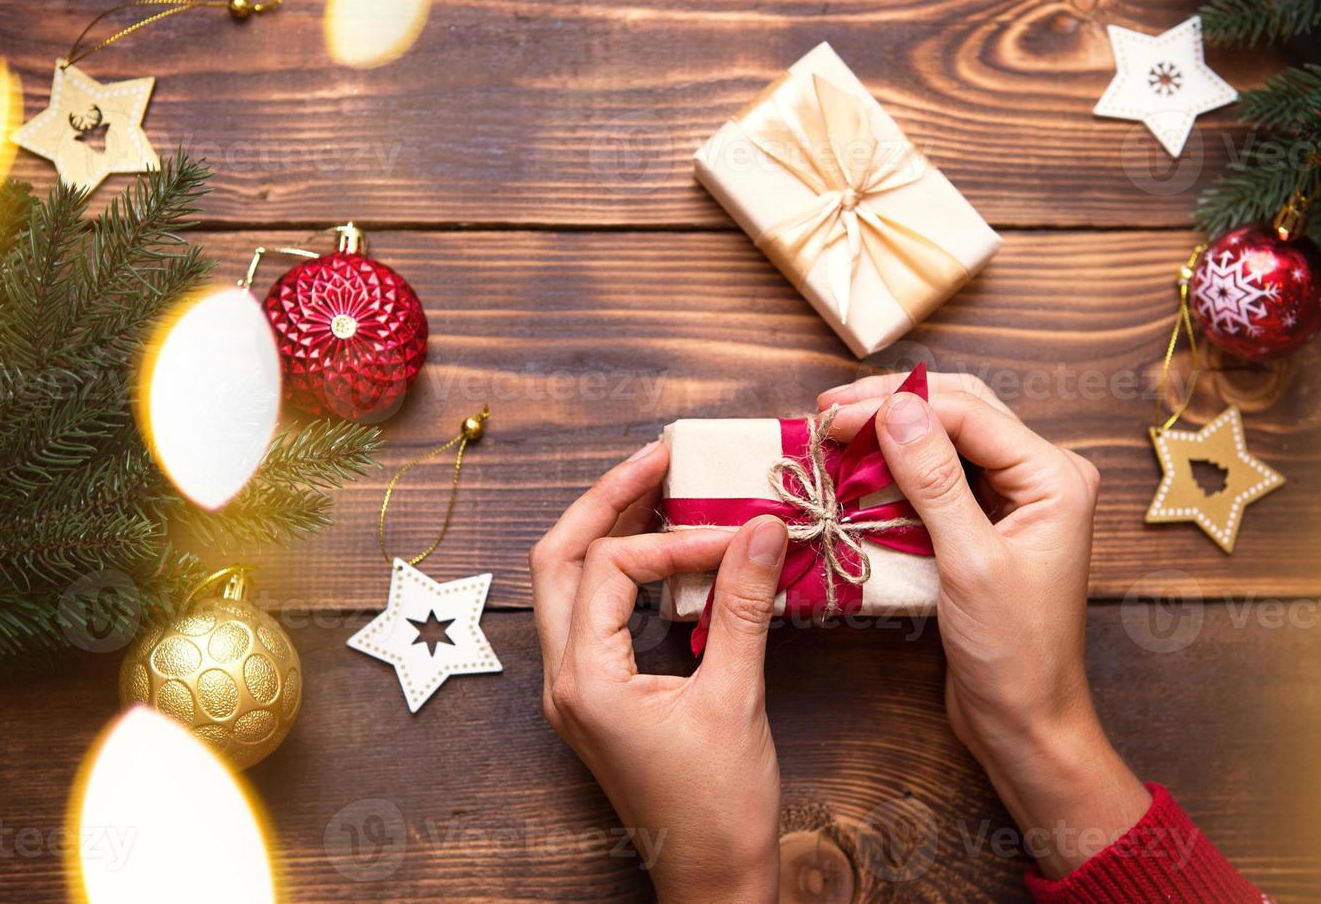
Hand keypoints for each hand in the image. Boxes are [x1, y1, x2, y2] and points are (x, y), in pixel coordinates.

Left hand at [529, 440, 786, 901]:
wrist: (713, 881)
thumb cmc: (720, 809)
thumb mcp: (736, 698)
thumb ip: (744, 605)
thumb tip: (762, 526)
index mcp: (584, 680)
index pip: (610, 566)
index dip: (676, 539)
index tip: (739, 532)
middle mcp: (564, 679)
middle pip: (558, 558)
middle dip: (606, 502)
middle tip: (660, 459)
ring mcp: (574, 689)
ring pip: (568, 583)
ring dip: (611, 532)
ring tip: (662, 491)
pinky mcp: (597, 697)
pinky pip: (594, 614)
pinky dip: (625, 575)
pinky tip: (669, 558)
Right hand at [819, 373, 1151, 877]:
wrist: (1025, 722)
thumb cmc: (1012, 653)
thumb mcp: (969, 562)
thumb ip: (934, 480)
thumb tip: (896, 408)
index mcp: (1055, 476)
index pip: (968, 412)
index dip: (895, 405)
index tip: (831, 416)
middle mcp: (1040, 476)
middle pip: (960, 411)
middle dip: (891, 406)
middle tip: (826, 414)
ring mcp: (1013, 499)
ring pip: (945, 439)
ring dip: (889, 434)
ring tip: (832, 435)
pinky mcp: (985, 523)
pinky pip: (938, 477)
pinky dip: (895, 470)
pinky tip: (857, 471)